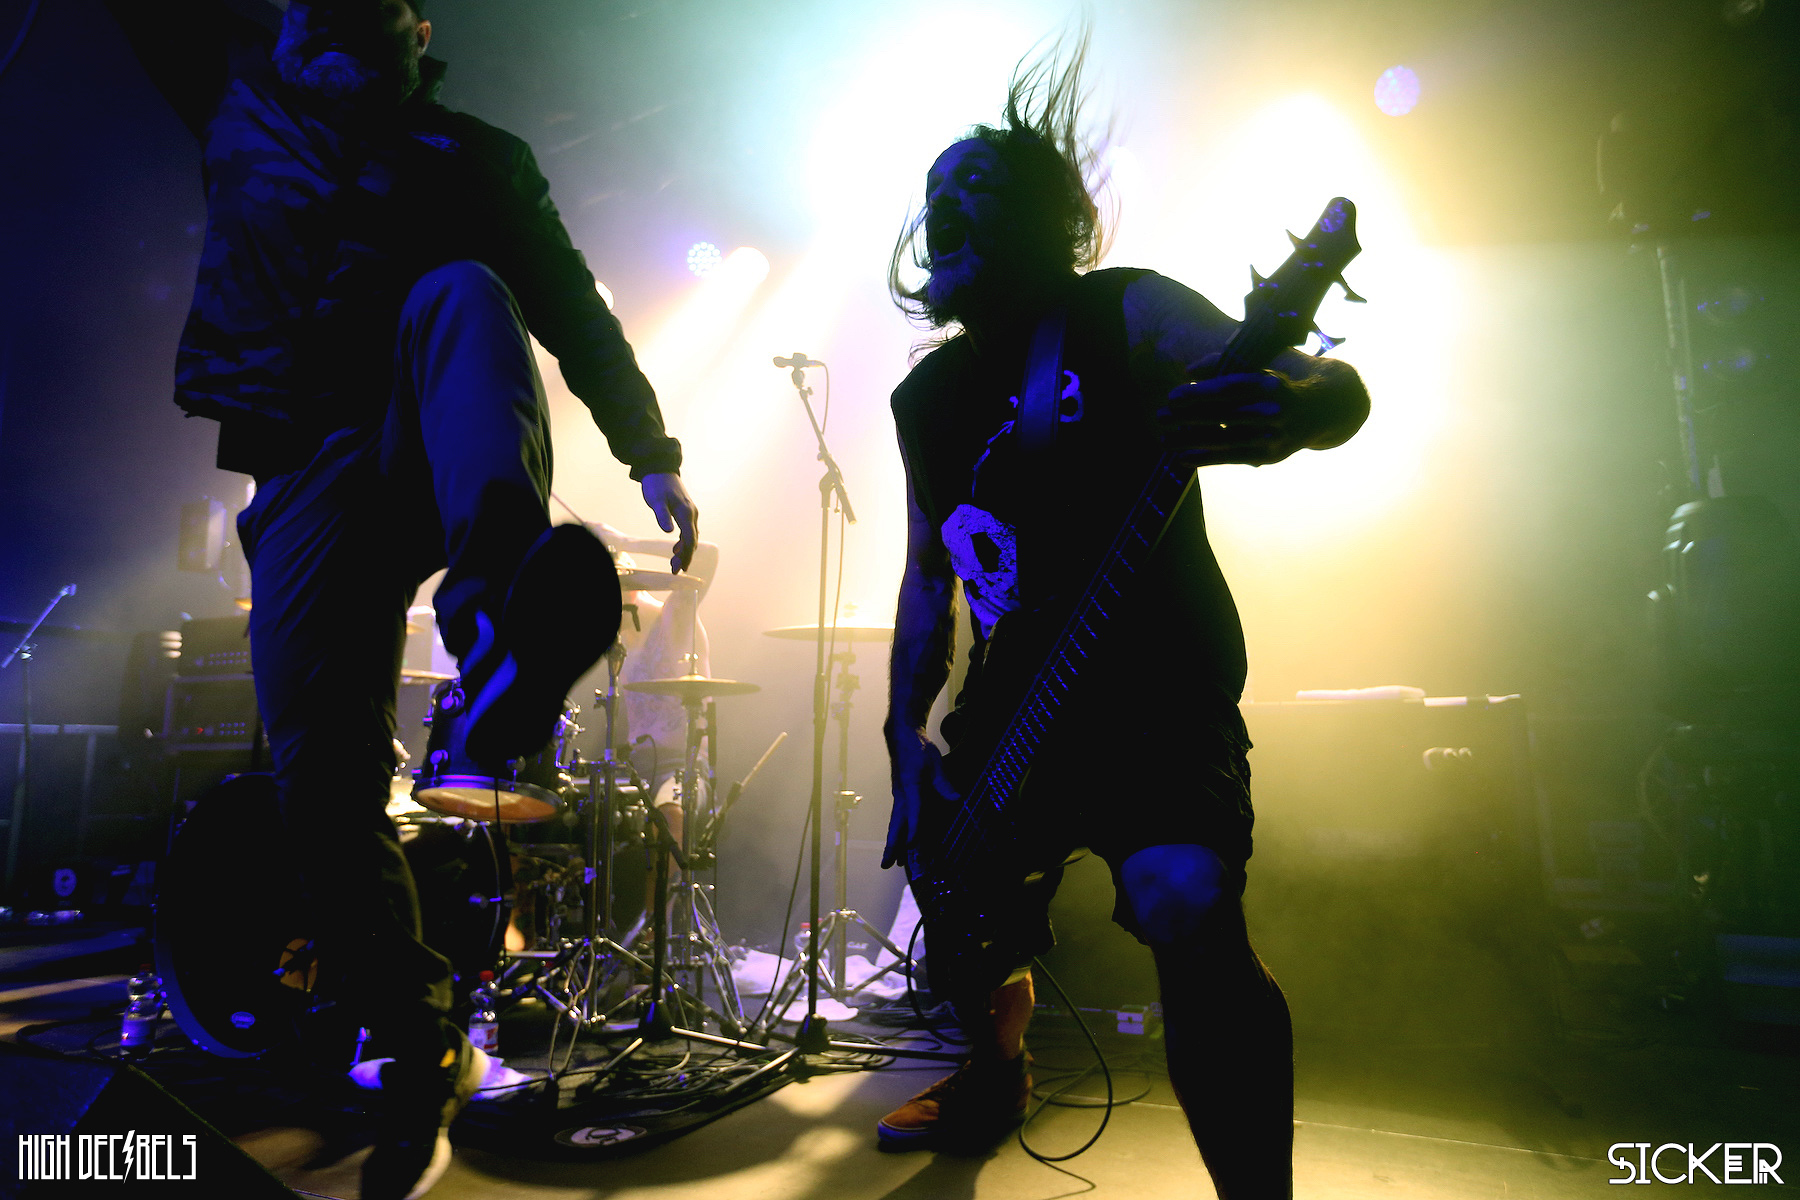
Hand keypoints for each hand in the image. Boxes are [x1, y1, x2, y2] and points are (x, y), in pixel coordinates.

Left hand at [640, 473, 697, 571]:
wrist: (660, 468)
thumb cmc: (657, 484)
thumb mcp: (656, 500)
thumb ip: (662, 516)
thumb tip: (669, 532)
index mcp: (686, 513)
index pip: (689, 539)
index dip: (686, 555)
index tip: (681, 568)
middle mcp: (691, 514)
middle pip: (692, 540)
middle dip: (685, 557)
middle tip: (675, 570)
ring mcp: (690, 512)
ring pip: (690, 536)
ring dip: (684, 551)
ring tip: (674, 563)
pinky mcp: (685, 511)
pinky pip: (688, 531)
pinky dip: (683, 542)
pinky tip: (676, 549)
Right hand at [882, 727, 952, 869]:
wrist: (901, 736)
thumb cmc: (918, 748)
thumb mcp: (934, 761)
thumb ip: (943, 782)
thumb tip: (956, 798)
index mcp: (910, 787)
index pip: (913, 812)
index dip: (914, 830)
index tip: (913, 846)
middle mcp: (901, 796)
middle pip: (896, 825)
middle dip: (892, 846)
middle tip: (886, 865)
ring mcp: (899, 797)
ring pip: (896, 825)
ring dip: (894, 844)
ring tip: (890, 863)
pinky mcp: (901, 796)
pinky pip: (900, 819)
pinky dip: (899, 833)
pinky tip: (901, 843)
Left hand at [1155, 354, 1326, 467]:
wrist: (1323, 410)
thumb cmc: (1278, 384)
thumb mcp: (1257, 367)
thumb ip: (1222, 364)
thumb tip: (1187, 370)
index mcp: (1271, 383)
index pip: (1230, 389)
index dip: (1199, 393)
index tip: (1171, 395)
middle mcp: (1275, 410)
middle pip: (1225, 415)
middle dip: (1189, 417)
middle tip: (1159, 416)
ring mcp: (1275, 436)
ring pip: (1227, 440)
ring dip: (1191, 442)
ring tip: (1163, 440)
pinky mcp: (1272, 455)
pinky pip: (1233, 458)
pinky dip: (1206, 459)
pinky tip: (1181, 458)